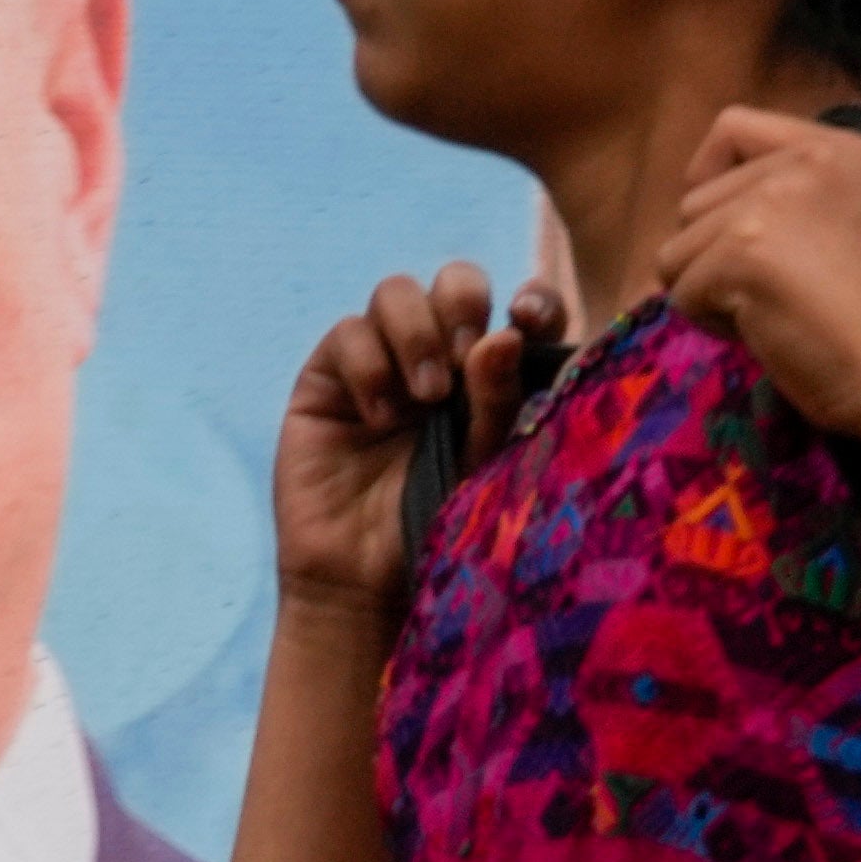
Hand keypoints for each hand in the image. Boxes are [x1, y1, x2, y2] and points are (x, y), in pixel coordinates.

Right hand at [271, 261, 554, 619]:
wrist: (366, 580)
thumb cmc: (437, 528)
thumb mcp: (486, 465)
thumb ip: (500, 399)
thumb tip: (505, 332)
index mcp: (492, 374)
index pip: (520, 310)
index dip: (532, 301)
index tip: (531, 320)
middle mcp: (438, 358)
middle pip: (454, 281)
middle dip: (463, 303)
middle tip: (466, 356)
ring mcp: (381, 362)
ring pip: (395, 292)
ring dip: (416, 332)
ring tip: (425, 396)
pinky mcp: (328, 378)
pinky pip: (347, 333)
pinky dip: (368, 366)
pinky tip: (379, 417)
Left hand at [641, 105, 860, 445]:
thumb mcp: (837, 221)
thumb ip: (779, 197)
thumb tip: (691, 213)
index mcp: (835, 147)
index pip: (732, 127)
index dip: (710, 175)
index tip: (729, 226)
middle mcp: (803, 159)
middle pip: (694, 199)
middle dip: (714, 254)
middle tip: (775, 291)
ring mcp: (770, 202)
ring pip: (677, 248)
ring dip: (710, 291)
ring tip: (774, 310)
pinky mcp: (742, 251)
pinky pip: (680, 292)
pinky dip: (712, 324)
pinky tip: (768, 329)